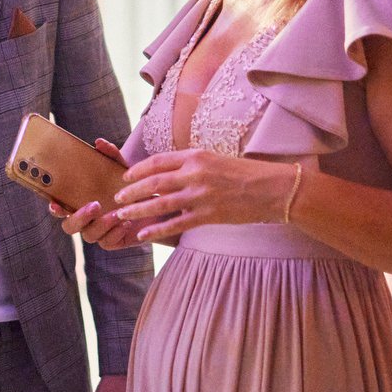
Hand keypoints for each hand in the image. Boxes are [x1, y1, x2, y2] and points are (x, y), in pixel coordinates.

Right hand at [50, 139, 141, 249]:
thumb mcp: (122, 169)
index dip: (54, 208)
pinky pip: (107, 243)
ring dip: (102, 224)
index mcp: (80, 203)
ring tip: (118, 214)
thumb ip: (111, 156)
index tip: (56, 203)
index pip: (60, 209)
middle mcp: (85, 220)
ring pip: (89, 235)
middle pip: (69, 227)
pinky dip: (115, 233)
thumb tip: (99, 142)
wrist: (155, 206)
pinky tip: (126, 223)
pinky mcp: (112, 242)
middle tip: (95, 205)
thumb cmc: (131, 186)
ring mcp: (98, 232)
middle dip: (79, 218)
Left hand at [111, 149, 293, 241]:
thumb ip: (191, 165)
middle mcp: (195, 174)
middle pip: (153, 182)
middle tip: (118, 199)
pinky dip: (156, 230)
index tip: (126, 176)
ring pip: (160, 203)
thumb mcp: (215, 159)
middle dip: (132, 191)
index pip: (157, 161)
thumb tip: (166, 175)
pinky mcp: (207, 215)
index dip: (138, 170)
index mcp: (196, 156)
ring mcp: (200, 195)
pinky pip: (175, 223)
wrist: (273, 189)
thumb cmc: (245, 173)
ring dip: (138, 210)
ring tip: (122, 215)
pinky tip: (142, 235)